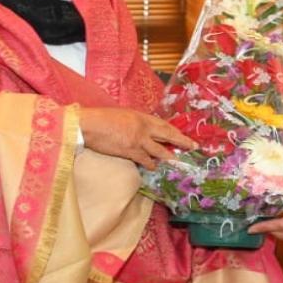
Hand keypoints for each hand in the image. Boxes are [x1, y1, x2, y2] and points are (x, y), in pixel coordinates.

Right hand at [79, 107, 196, 169]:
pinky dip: (150, 164)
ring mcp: (138, 140)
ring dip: (169, 156)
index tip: (183, 134)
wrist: (89, 125)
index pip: (163, 124)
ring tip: (178, 161)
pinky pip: (145, 159)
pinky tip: (154, 167)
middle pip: (167, 134)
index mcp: (141, 116)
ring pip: (160, 150)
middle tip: (192, 146)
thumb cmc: (102, 118)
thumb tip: (144, 130)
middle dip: (181, 141)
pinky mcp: (130, 151)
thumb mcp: (123, 115)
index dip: (175, 130)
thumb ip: (136, 122)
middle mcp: (143, 127)